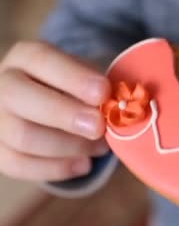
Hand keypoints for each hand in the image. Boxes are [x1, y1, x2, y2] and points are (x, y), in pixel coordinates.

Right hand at [0, 41, 110, 180]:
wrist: (52, 107)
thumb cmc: (77, 89)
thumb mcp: (88, 78)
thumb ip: (100, 89)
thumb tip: (120, 106)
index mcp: (26, 57)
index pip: (41, 59)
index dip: (72, 77)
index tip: (103, 93)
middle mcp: (2, 84)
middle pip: (19, 97)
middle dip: (64, 114)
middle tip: (98, 127)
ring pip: (22, 136)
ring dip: (68, 146)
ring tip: (100, 148)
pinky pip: (18, 165)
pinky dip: (56, 168)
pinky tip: (84, 165)